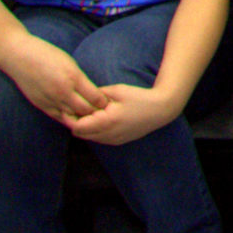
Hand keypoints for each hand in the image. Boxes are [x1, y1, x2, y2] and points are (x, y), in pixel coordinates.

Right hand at [7, 39, 106, 124]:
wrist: (20, 57)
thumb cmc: (47, 55)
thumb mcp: (70, 63)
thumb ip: (81, 79)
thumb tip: (93, 93)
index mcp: (74, 77)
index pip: (96, 98)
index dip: (103, 102)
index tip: (105, 101)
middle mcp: (64, 91)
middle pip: (87, 110)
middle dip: (95, 112)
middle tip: (99, 111)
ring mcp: (52, 100)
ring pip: (74, 117)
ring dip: (82, 117)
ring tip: (87, 115)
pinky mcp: (42, 106)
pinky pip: (59, 118)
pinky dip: (68, 118)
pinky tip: (73, 116)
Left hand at [65, 81, 182, 145]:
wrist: (161, 110)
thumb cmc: (139, 97)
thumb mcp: (117, 91)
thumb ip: (97, 95)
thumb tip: (81, 97)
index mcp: (105, 121)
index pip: (76, 126)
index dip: (72, 117)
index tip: (73, 106)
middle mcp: (107, 135)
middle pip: (79, 134)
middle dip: (77, 122)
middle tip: (81, 108)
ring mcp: (112, 140)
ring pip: (88, 137)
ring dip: (86, 127)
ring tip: (93, 112)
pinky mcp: (117, 142)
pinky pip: (99, 138)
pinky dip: (96, 130)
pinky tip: (103, 118)